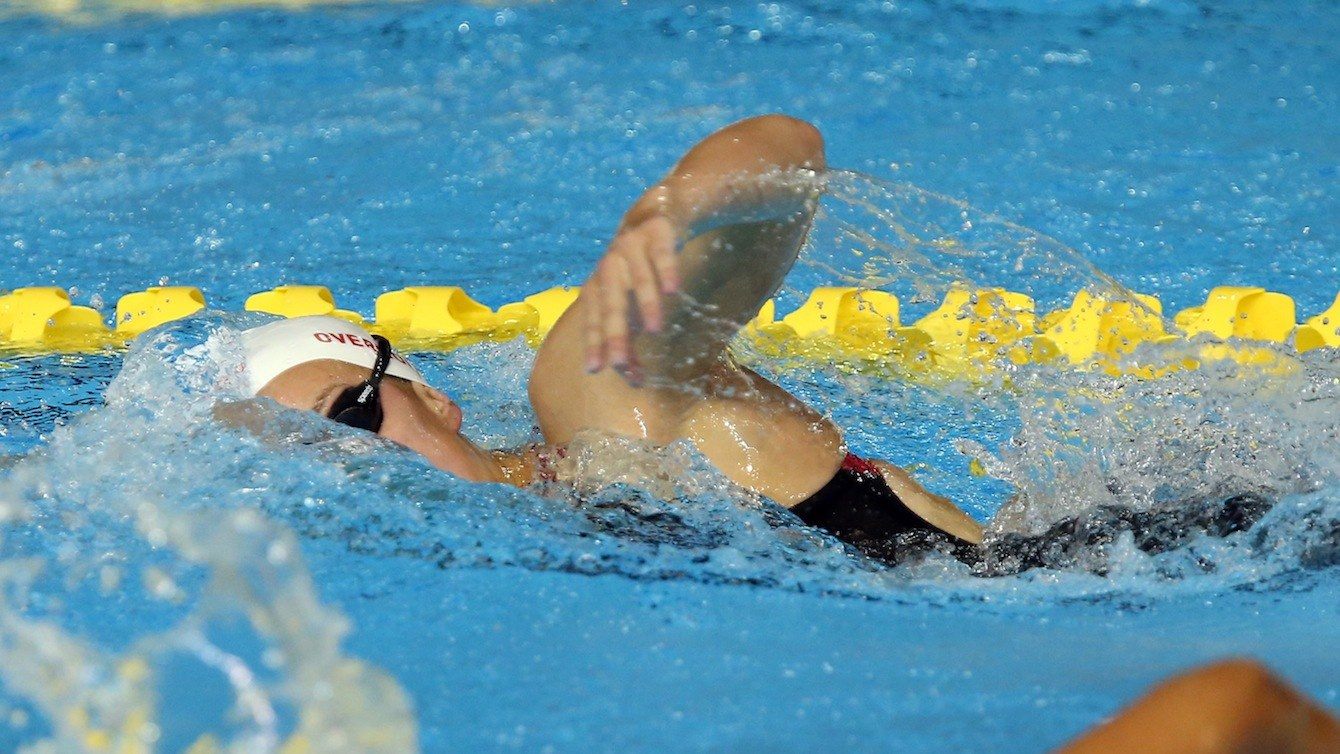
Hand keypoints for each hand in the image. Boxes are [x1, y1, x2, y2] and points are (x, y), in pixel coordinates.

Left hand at [581, 212, 680, 378]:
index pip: (593, 320)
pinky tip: (673, 290)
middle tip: (620, 361)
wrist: (654, 218)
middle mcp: (609, 267)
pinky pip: (661, 254)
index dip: (594, 344)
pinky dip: (667, 271)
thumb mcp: (631, 304)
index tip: (595, 369)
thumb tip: (635, 381)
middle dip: (614, 333)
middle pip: (611, 304)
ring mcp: (630, 248)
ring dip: (646, 303)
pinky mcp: (656, 234)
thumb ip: (630, 338)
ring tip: (655, 329)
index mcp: (597, 286)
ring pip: (638, 279)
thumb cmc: (638, 271)